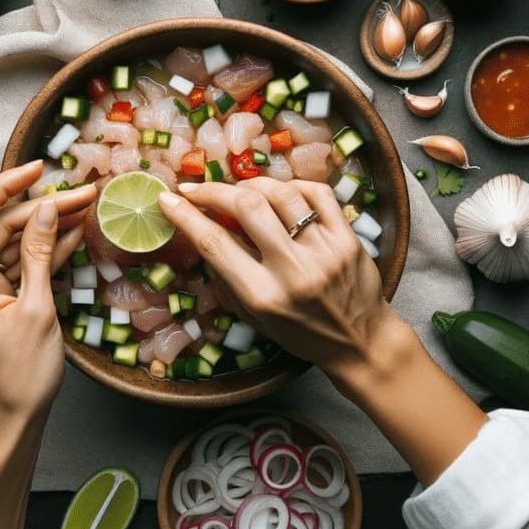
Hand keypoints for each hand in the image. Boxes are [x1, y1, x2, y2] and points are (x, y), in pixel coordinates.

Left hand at [0, 160, 97, 429]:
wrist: (12, 422)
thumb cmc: (17, 377)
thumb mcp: (35, 309)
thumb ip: (38, 253)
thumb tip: (48, 207)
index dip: (7, 184)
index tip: (39, 167)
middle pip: (0, 225)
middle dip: (40, 206)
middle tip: (83, 191)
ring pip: (14, 242)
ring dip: (48, 225)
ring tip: (85, 205)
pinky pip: (21, 264)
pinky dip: (46, 250)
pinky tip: (75, 232)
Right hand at [157, 177, 395, 382]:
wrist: (360, 343)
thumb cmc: (301, 333)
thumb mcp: (254, 317)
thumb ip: (228, 276)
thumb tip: (202, 229)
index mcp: (263, 296)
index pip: (214, 243)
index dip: (185, 216)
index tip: (167, 199)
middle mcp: (294, 271)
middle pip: (247, 206)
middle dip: (214, 190)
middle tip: (198, 189)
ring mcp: (325, 251)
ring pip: (282, 193)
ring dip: (252, 184)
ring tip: (240, 191)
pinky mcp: (348, 239)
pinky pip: (318, 193)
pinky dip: (293, 186)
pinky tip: (280, 193)